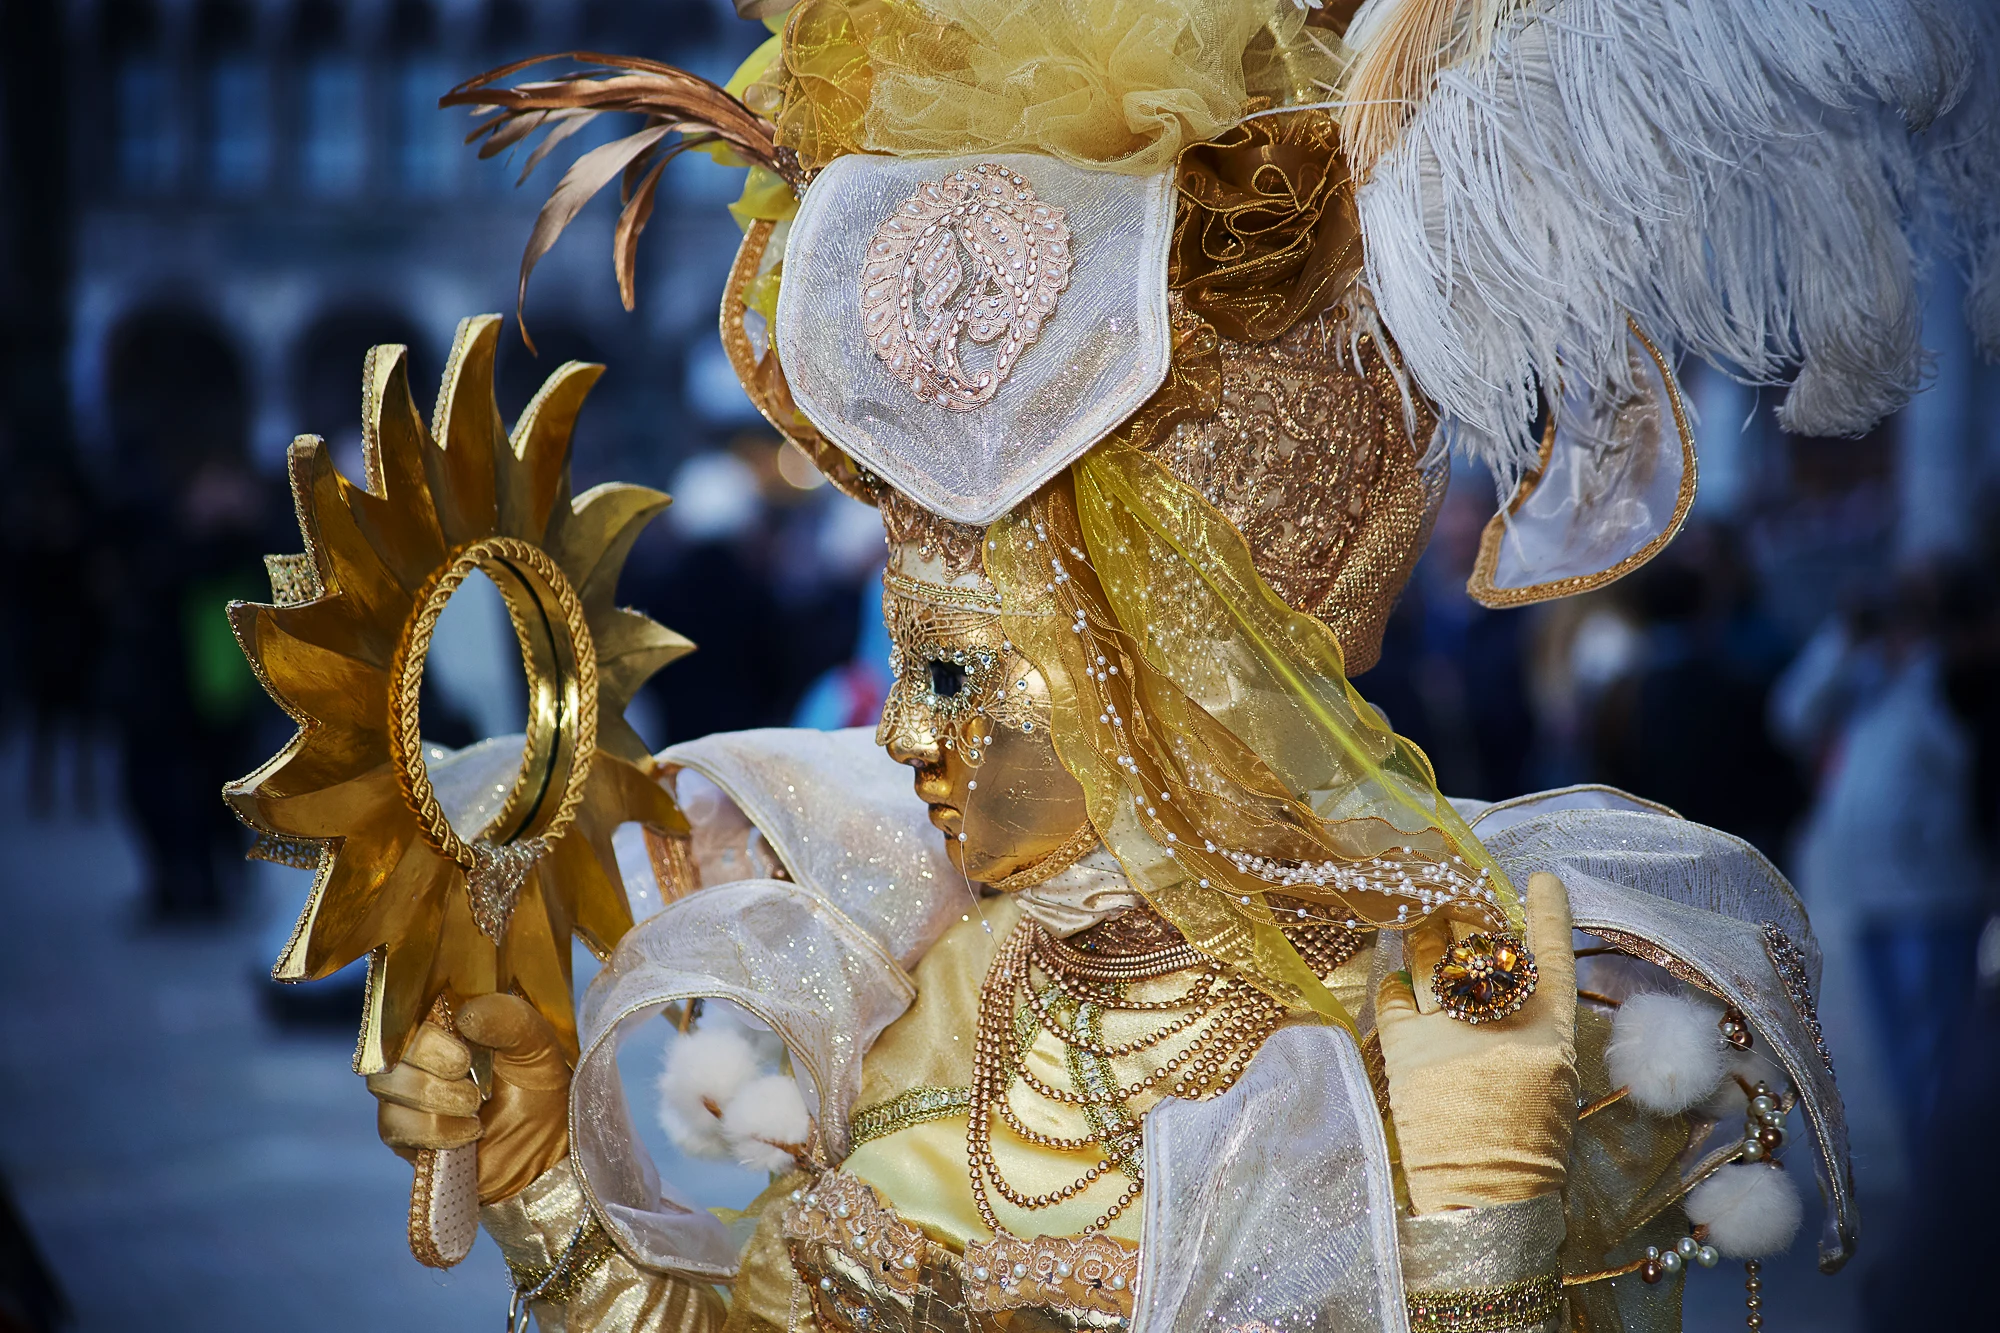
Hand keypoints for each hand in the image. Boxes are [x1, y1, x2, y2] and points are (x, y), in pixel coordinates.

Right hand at [366, 993, 572, 1204]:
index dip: (426, 1031)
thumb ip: (509, 1020)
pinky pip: (393, 1126)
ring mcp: (404, 1093)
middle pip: (389, 1045)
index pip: (406, 1009)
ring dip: (436, 1097)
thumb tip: (467, 1014)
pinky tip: (468, 1132)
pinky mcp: (403, 1134)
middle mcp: (416, 1053)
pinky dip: (434, 1130)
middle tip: (472, 1080)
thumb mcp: (536, 1046)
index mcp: (445, 1020)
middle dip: (431, 1064)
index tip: (465, 1053)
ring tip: (475, 1107)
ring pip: (386, 1085)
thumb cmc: (537, 1090)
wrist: (542, 1149)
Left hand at [1376, 871, 1577, 1213]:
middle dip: (1465, 919)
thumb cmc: (1527, 1147)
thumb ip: (1533, 1029)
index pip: (1551, 956)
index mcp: (1549, 1032)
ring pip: (1432, 962)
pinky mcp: (1405, 1051)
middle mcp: (1499, 1023)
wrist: (1484, 1199)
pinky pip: (1394, 996)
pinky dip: (1395, 982)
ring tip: (1419, 917)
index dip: (1546, 912)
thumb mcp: (1553, 1082)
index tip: (1541, 877)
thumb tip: (1504, 983)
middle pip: (1480, 948)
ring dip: (1425, 936)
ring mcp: (1449, 1033)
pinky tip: (1399, 979)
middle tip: (1450, 893)